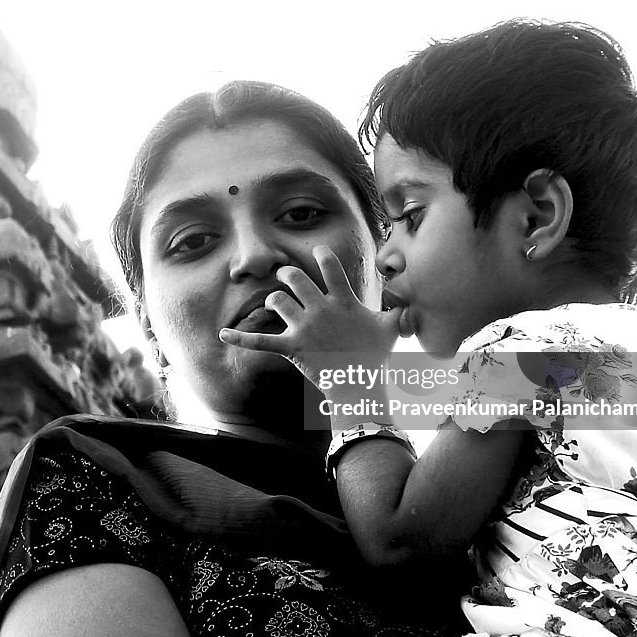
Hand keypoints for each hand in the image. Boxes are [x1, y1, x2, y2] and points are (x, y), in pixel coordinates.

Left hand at [219, 245, 400, 391]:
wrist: (360, 385)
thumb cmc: (375, 357)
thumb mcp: (392, 330)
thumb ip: (401, 311)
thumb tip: (415, 302)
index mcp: (342, 301)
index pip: (330, 267)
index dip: (322, 255)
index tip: (318, 251)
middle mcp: (320, 309)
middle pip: (294, 278)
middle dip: (286, 273)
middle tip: (286, 277)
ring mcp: (304, 328)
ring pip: (277, 300)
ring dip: (273, 300)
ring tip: (275, 304)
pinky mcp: (291, 348)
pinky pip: (260, 342)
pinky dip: (239, 338)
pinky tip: (221, 335)